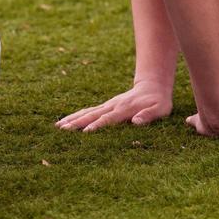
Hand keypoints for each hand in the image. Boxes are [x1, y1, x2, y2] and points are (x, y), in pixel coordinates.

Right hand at [56, 83, 172, 132]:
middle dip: (77, 122)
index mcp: (125, 109)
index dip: (97, 126)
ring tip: (58, 126)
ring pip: (87, 112)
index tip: (85, 133)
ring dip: (73, 119)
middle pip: (92, 114)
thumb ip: (149, 115)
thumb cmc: (158, 101)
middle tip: (62, 130)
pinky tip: (67, 121)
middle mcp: (113, 106)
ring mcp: (107, 105)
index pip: (108, 119)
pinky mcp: (105, 106)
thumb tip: (137, 122)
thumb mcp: (160, 109)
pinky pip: (89, 111)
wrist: (152, 86)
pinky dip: (77, 116)